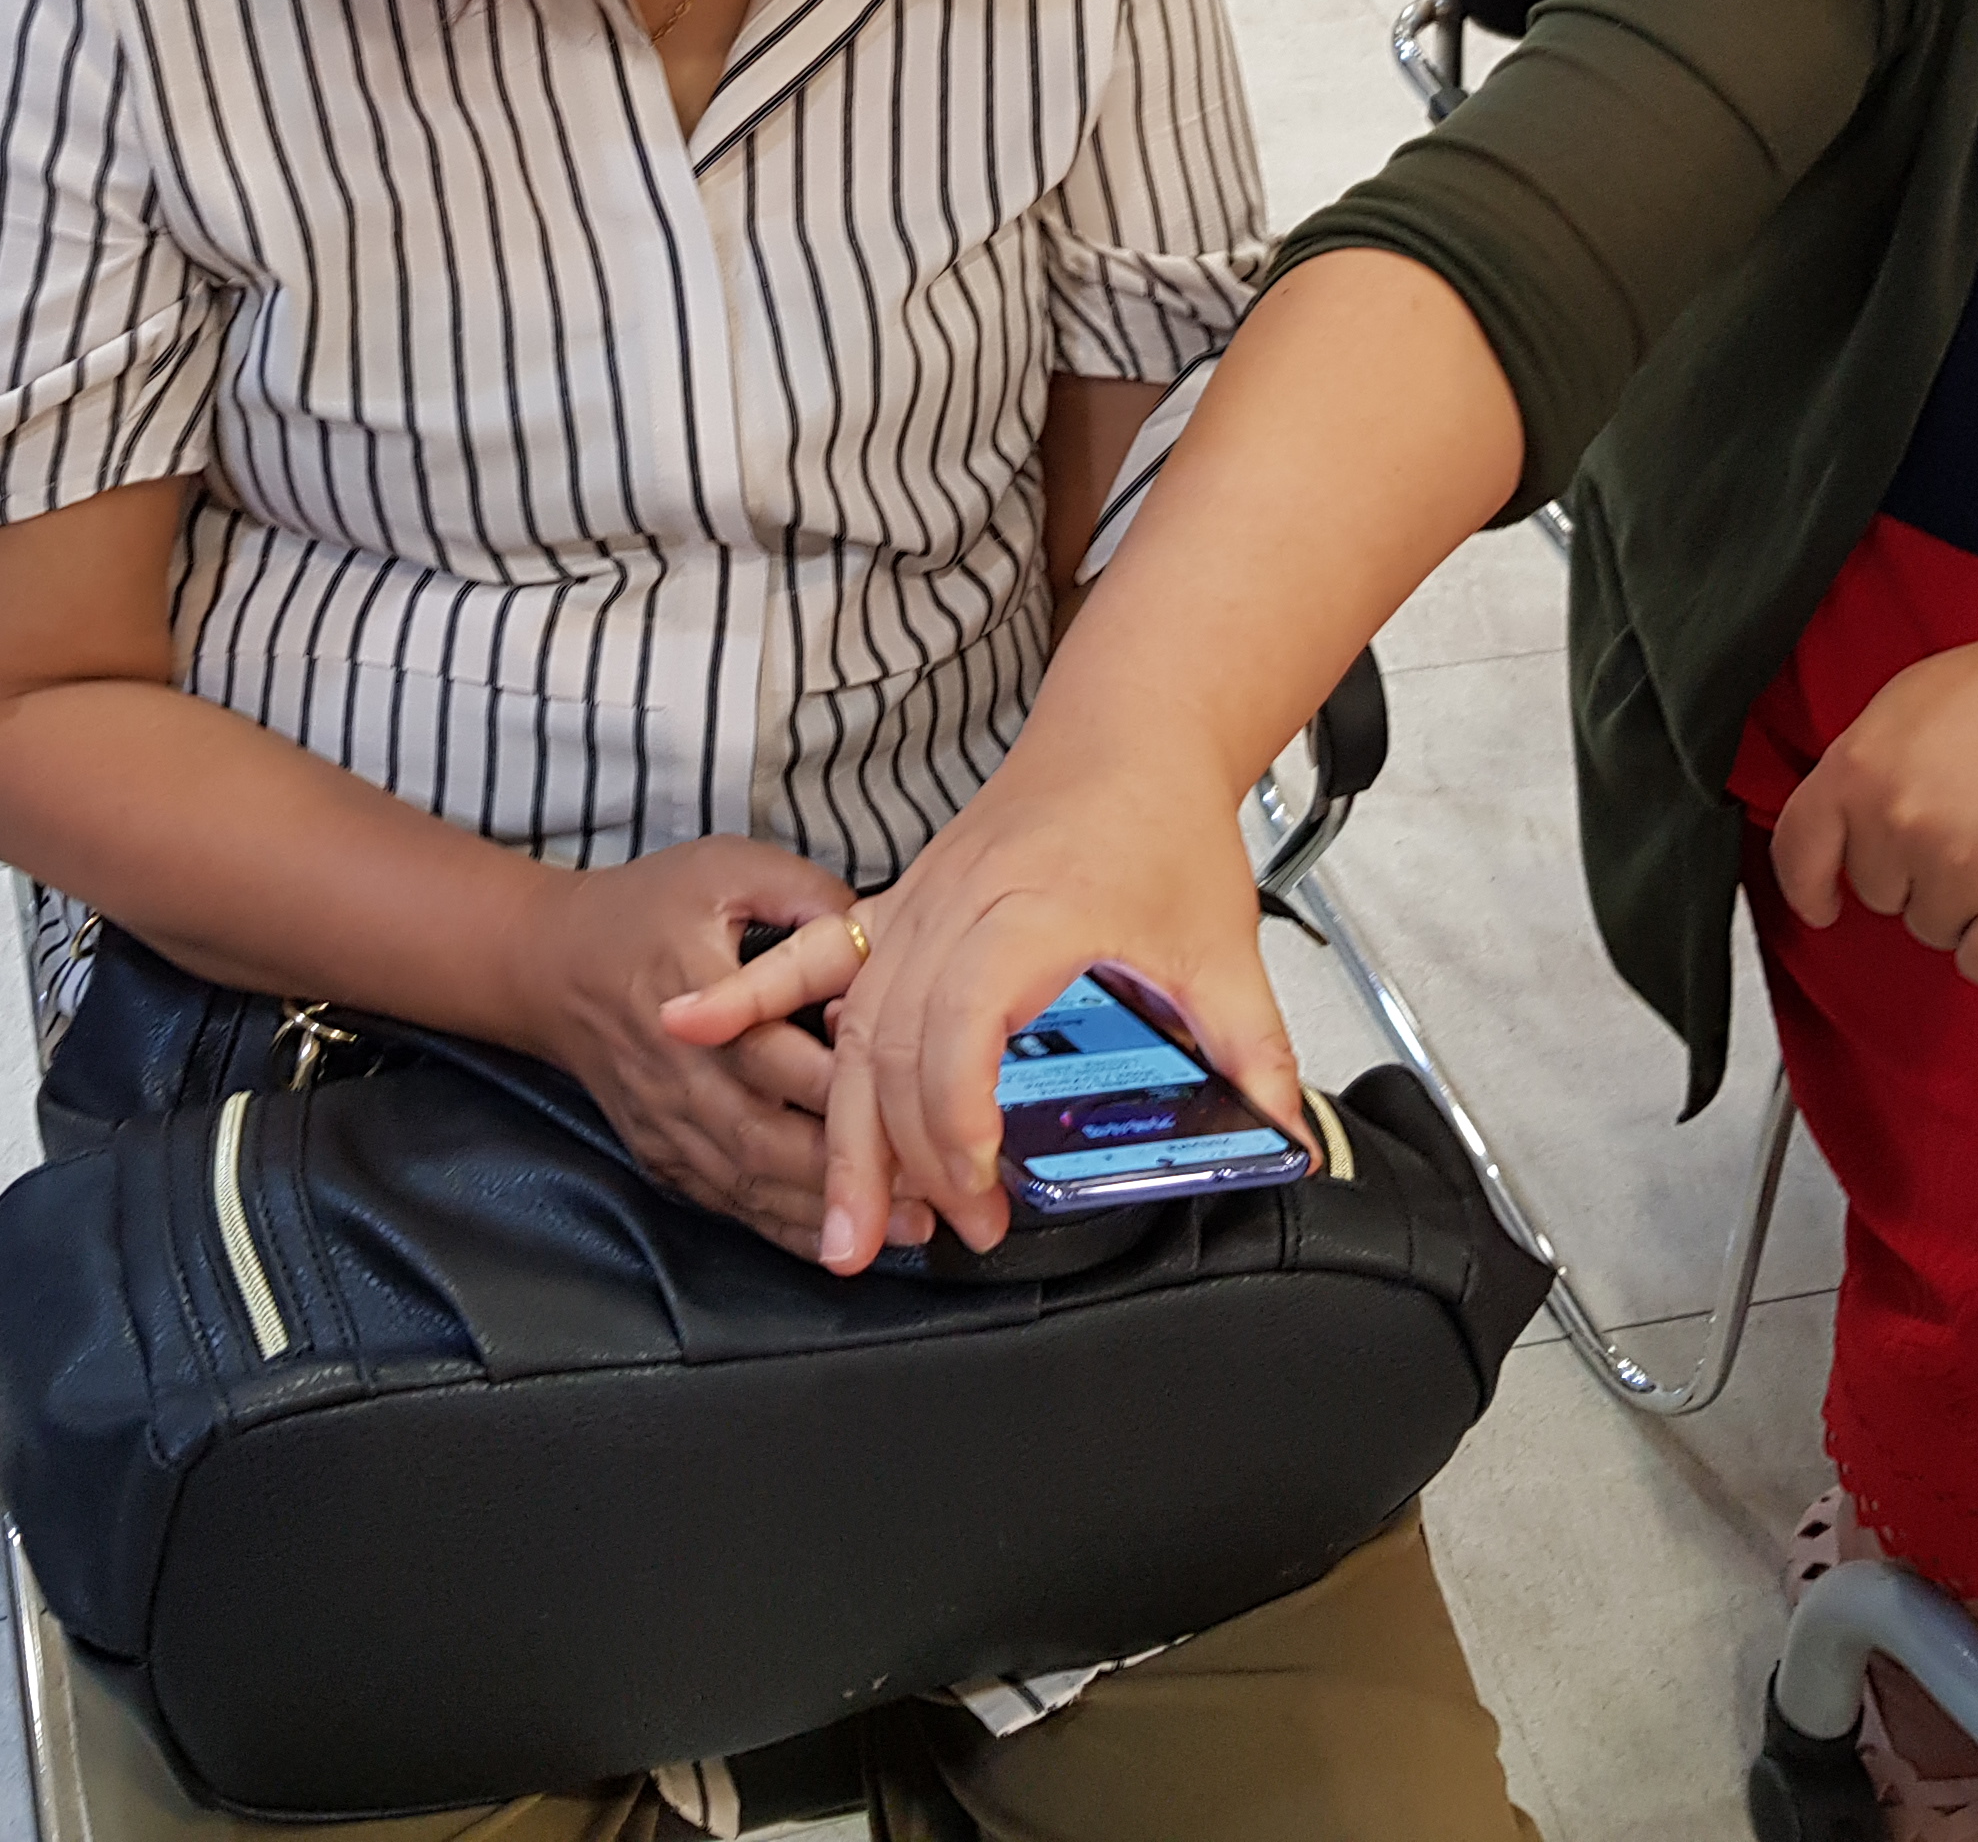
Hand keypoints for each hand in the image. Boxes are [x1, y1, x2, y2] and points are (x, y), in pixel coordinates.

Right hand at [504, 839, 932, 1263]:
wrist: (549, 965)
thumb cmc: (644, 909)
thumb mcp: (724, 868)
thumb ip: (805, 894)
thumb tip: (879, 934)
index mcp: (693, 995)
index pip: (770, 1053)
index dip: (840, 1084)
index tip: (915, 1101)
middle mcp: (676, 1071)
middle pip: (765, 1136)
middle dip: (850, 1170)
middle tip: (935, 1189)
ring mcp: (665, 1123)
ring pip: (750, 1183)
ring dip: (829, 1211)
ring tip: (909, 1228)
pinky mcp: (663, 1154)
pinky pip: (727, 1203)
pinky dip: (785, 1228)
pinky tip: (841, 1240)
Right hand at [666, 747, 1299, 1274]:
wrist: (1122, 733)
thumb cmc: (1161, 828)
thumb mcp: (1224, 950)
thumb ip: (1251, 1053)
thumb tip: (1286, 1144)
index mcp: (1028, 918)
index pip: (962, 1034)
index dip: (957, 1127)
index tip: (981, 1196)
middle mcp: (952, 912)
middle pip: (891, 1051)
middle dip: (897, 1163)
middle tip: (922, 1243)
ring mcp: (912, 908)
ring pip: (850, 1031)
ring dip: (839, 1131)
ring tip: (837, 1225)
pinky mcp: (894, 909)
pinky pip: (813, 961)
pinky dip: (749, 998)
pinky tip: (690, 1024)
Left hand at [1768, 617, 1977, 984]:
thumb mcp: (1911, 702)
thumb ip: (1865, 765)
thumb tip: (1845, 817)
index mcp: (1860, 766)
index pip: (1799, 849)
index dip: (1807, 884)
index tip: (1822, 902)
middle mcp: (1900, 822)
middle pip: (1879, 892)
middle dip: (1916, 873)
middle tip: (1970, 828)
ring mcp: (1962, 869)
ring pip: (1932, 928)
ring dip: (1964, 906)